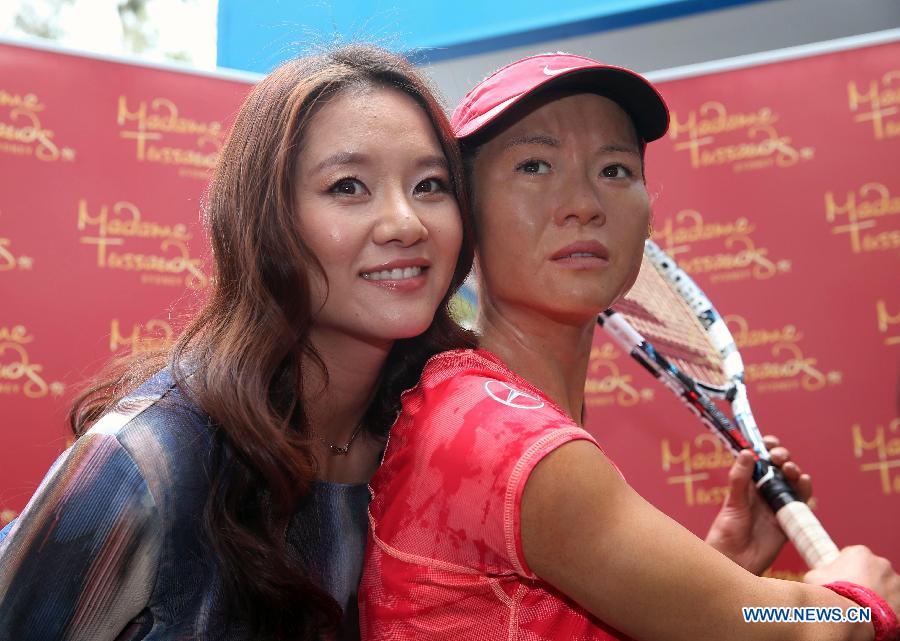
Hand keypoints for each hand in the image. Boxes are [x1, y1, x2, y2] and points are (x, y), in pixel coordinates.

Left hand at [704, 435, 811, 574]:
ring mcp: (779, 505)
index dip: (767, 447)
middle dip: (782, 457)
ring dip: (795, 472)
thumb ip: (740, 479)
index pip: (761, 459)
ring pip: (793, 482)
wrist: (735, 560)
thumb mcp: (732, 502)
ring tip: (790, 469)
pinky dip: (806, 492)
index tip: (768, 442)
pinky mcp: (790, 520)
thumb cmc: (728, 531)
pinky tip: (803, 483)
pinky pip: (802, 503)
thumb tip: (748, 452)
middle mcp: (766, 491)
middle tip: (778, 457)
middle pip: (780, 467)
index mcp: (750, 483)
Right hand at [805, 545, 899, 618]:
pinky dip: (884, 606)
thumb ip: (821, 570)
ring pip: (883, 585)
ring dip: (875, 593)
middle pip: (870, 569)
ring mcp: (895, 582)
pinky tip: (871, 614)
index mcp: (860, 553)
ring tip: (862, 607)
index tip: (838, 579)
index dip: (843, 567)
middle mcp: (881, 563)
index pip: (851, 555)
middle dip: (862, 579)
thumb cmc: (832, 593)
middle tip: (851, 594)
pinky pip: (892, 601)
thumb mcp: (813, 576)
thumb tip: (821, 573)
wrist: (853, 617)